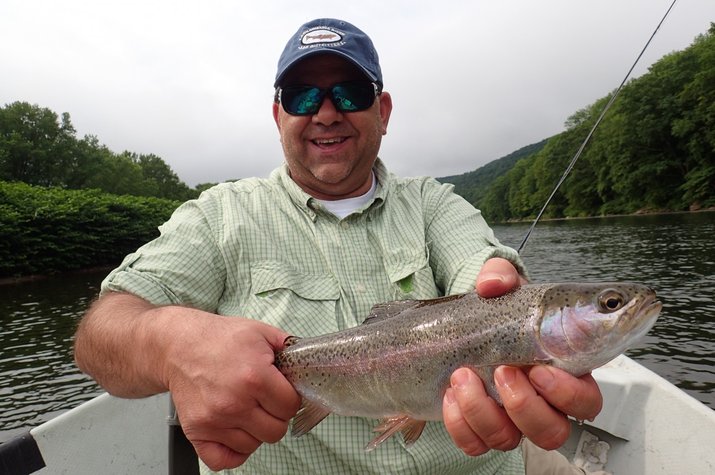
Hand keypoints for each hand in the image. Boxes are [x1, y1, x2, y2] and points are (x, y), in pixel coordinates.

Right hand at [160, 309, 301, 469]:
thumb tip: (310, 360)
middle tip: (265, 400)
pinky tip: (235, 431)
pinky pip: (224, 460)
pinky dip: (233, 452)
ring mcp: (214, 420)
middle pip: (276, 430)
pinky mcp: (197, 431)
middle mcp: (235, 402)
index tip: (282, 391)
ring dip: (255, 430)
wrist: (178, 346)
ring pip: (254, 445)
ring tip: (246, 409)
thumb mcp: (260, 332)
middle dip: (276, 415)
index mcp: (254, 377)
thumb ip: (289, 347)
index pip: (291, 406)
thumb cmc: (219, 339)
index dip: (290, 398)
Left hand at [442, 258, 602, 454]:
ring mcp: (508, 418)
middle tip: (503, 371)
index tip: (539, 370)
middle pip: (555, 431)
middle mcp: (539, 401)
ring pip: (511, 440)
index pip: (587, 400)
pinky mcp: (478, 427)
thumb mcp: (500, 285)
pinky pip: (475, 443)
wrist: (457, 327)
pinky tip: (450, 395)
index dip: (569, 395)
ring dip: (484, 412)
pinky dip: (460, 424)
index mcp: (560, 369)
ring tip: (463, 376)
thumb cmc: (493, 310)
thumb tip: (492, 284)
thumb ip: (501, 274)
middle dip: (526, 406)